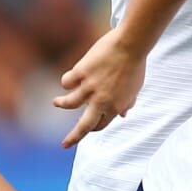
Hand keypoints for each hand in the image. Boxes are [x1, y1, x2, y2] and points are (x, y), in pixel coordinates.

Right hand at [52, 30, 147, 148]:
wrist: (131, 45)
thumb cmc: (135, 66)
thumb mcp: (135, 88)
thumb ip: (127, 102)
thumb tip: (124, 115)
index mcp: (116, 106)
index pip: (101, 125)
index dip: (94, 127)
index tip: (88, 128)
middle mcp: (102, 101)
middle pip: (84, 126)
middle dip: (73, 138)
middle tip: (64, 145)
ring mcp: (89, 87)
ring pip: (68, 104)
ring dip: (60, 104)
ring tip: (56, 103)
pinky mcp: (80, 73)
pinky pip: (66, 82)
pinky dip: (66, 82)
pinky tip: (70, 78)